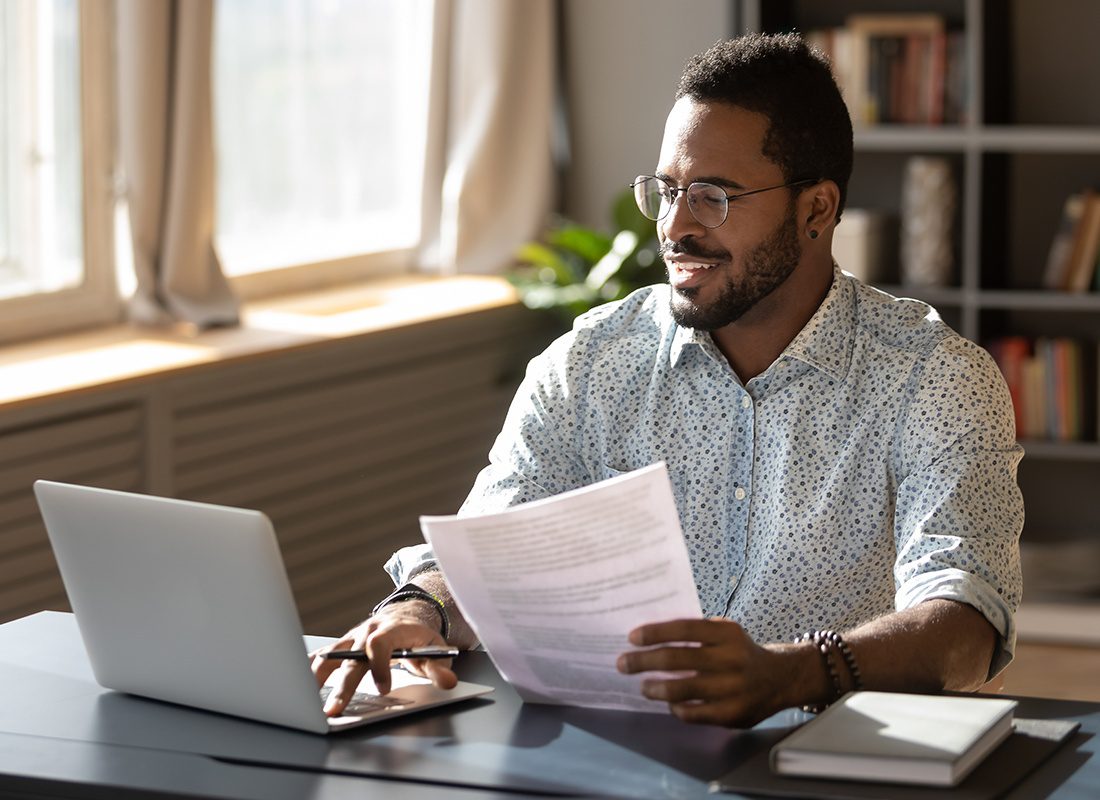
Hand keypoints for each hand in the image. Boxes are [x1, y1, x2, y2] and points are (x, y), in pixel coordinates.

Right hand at [309, 606, 457, 716]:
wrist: (407, 616)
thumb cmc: (420, 638)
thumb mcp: (436, 651)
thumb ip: (440, 669)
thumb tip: (448, 683)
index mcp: (392, 630)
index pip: (380, 643)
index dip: (379, 665)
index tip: (384, 689)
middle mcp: (368, 631)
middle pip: (352, 657)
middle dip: (343, 685)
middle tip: (334, 709)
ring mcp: (353, 638)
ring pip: (332, 656)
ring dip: (318, 679)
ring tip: (305, 701)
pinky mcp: (343, 646)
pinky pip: (323, 656)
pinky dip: (310, 669)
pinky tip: (299, 686)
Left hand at [615, 617, 792, 727]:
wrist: (779, 678)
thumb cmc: (739, 652)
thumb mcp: (724, 633)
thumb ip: (695, 634)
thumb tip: (648, 638)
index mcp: (727, 633)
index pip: (684, 629)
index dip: (655, 633)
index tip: (632, 638)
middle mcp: (731, 659)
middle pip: (677, 659)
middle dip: (644, 661)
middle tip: (623, 663)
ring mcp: (733, 688)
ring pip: (682, 690)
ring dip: (655, 688)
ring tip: (643, 687)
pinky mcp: (733, 714)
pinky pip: (694, 713)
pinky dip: (676, 708)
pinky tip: (669, 703)